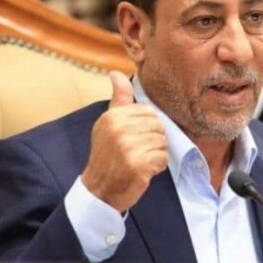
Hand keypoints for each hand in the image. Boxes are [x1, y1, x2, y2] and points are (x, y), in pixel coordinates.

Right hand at [82, 71, 167, 211]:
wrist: (99, 189)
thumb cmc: (107, 155)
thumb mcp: (109, 123)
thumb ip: (119, 99)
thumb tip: (115, 73)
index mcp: (113, 117)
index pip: (150, 112)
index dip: (148, 127)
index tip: (134, 138)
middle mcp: (119, 129)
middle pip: (159, 127)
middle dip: (154, 141)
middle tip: (138, 152)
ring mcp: (128, 147)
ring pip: (163, 142)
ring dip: (156, 154)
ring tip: (140, 161)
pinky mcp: (138, 164)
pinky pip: (163, 158)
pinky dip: (157, 167)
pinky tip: (144, 171)